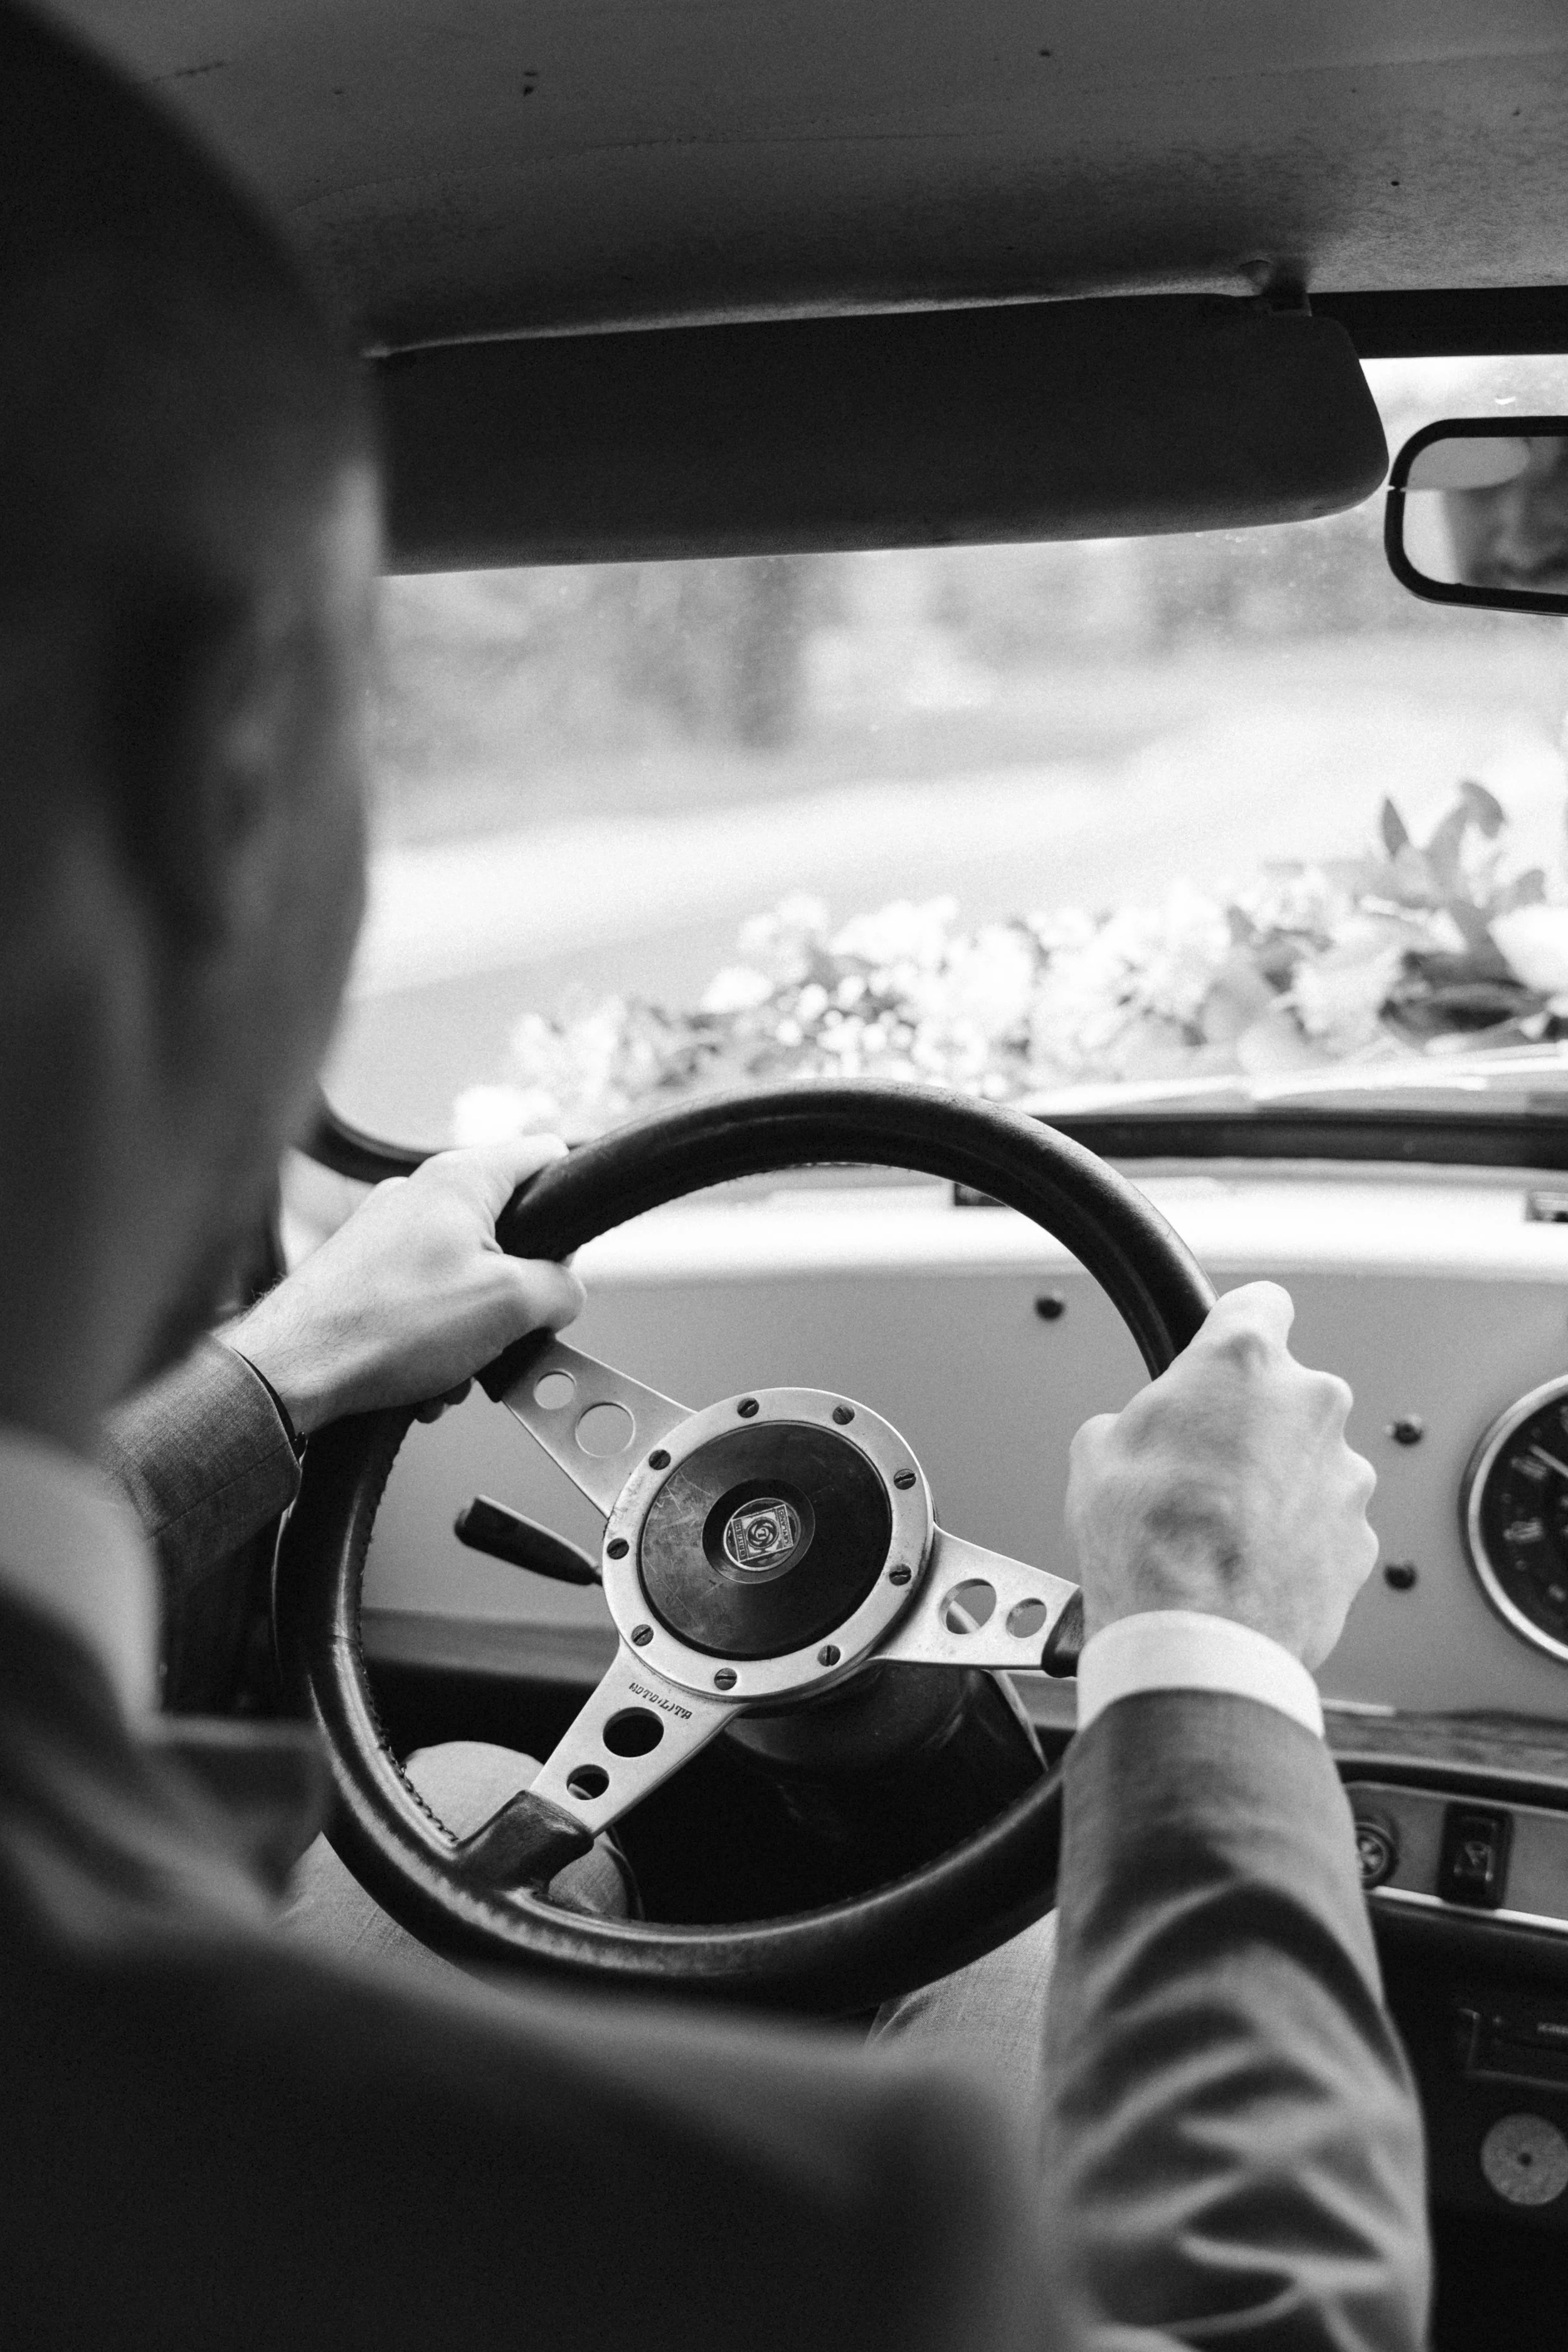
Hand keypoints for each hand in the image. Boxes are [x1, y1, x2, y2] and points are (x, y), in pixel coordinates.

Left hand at [226, 1138, 583, 1434]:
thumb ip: (561, 1288)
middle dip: (515, 1295)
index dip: (571, 1203)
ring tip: (453, 1369)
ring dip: (473, 1333)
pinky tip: (422, 1378)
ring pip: (465, 1278)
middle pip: (506, 1233)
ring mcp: (387, 1233)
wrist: (292, 1369)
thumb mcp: (510, 1305)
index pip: (545, 1156)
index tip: (568, 1254)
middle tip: (508, 1331)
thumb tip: (566, 1292)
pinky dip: (433, 1342)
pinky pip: (423, 1302)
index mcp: (461, 1179)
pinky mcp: (363, 1272)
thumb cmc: (385, 1326)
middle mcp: (420, 1194)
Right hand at [1065, 1280, 1376, 1668]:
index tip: (1224, 1349)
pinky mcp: (1361, 1538)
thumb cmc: (1147, 1547)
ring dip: (1277, 1482)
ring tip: (1222, 1530)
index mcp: (1243, 1362)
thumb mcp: (1098, 1453)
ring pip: (1309, 1459)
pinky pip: (1326, 1521)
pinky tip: (1250, 1565)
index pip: (1259, 1303)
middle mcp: (1310, 1403)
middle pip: (1286, 1389)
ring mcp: (1345, 1473)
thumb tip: (1146, 1433)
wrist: (1197, 1643)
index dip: (1232, 1327)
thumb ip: (1140, 1418)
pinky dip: (1297, 1537)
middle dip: (1250, 1419)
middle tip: (1200, 1464)